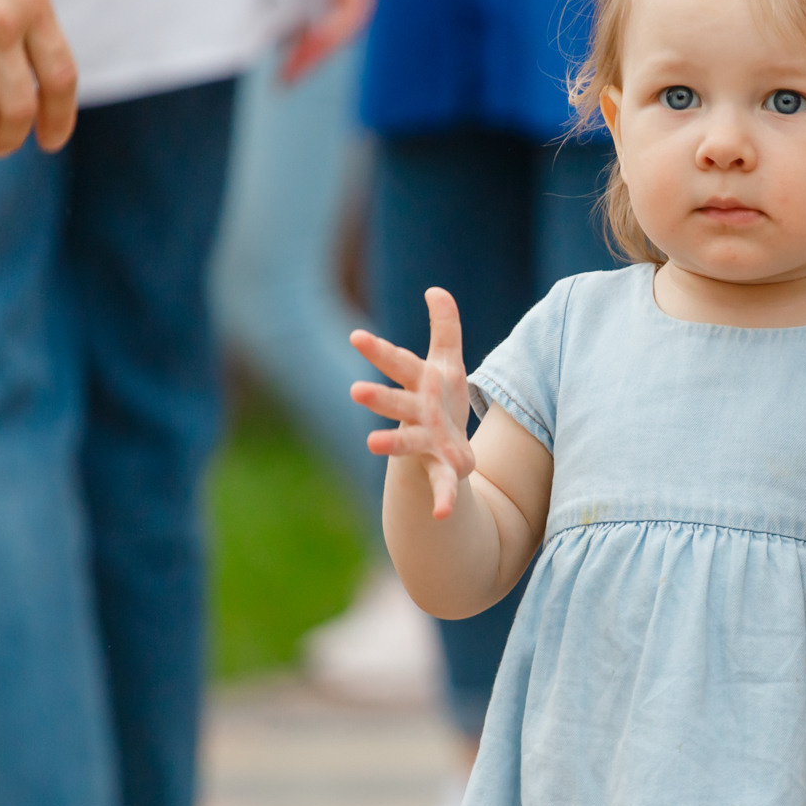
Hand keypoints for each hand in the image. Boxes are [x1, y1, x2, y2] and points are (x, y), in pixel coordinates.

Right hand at [350, 288, 476, 518]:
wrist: (443, 453)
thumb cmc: (440, 402)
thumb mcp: (449, 363)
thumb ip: (445, 327)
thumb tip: (435, 290)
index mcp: (419, 387)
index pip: (398, 364)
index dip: (379, 351)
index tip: (356, 337)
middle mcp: (415, 416)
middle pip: (396, 404)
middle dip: (378, 398)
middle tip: (355, 391)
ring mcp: (426, 445)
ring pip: (406, 443)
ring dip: (390, 444)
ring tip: (371, 444)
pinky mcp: (443, 471)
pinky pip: (442, 485)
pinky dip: (442, 499)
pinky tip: (441, 514)